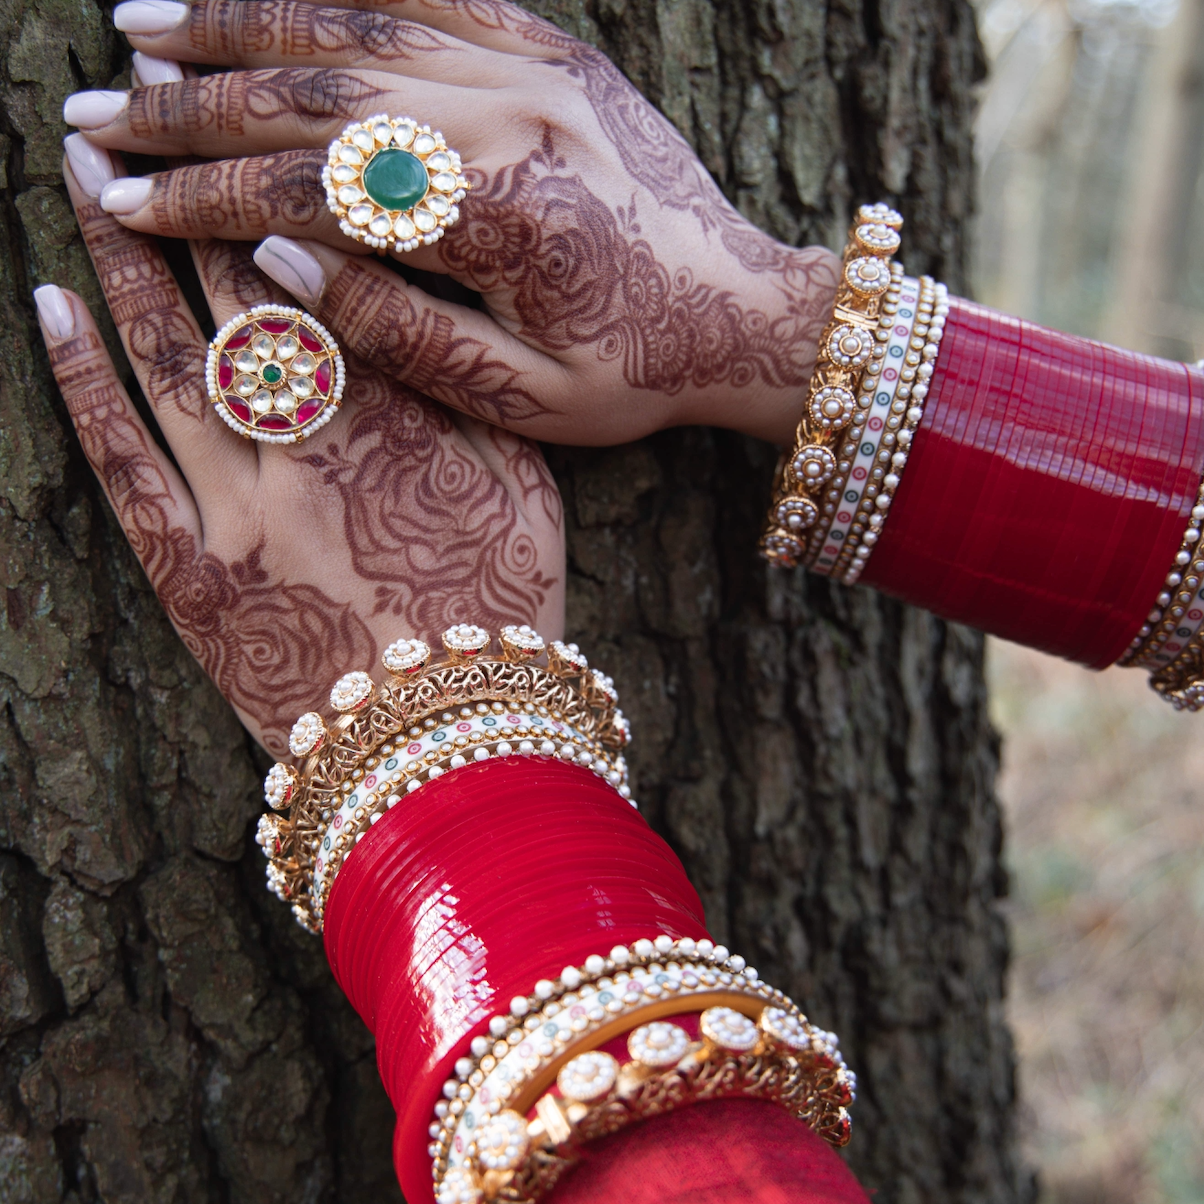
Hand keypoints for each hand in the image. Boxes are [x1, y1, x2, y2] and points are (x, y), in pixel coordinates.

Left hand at [38, 140, 563, 756]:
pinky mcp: (190, 576)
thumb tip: (410, 306)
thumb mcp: (524, 498)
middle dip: (183, 198)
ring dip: (119, 261)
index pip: (320, 282)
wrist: (446, 749)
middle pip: (230, 300)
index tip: (229, 128)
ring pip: (167, 362)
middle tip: (133, 113)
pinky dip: (82, 385)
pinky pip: (125, 468)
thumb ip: (467, 398)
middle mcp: (310, 452)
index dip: (267, 194)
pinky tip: (48, 305)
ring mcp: (238, 515)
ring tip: (78, 171)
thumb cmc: (499, 619)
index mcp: (399, 423)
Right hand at [65, 0, 838, 447]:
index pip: (310, 187)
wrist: (746, 316)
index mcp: (497, 213)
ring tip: (144, 25)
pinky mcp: (556, 51)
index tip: (119, 198)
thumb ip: (394, 328)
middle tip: (93, 106)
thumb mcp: (519, 392)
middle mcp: (509, 116)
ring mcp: (536, 69)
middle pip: (315, 91)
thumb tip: (276, 258)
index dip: (203, 195)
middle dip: (191, 102)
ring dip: (244, 21)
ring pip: (360, 25)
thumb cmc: (637, 371)